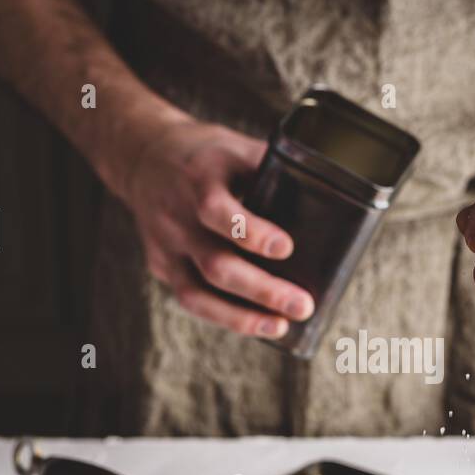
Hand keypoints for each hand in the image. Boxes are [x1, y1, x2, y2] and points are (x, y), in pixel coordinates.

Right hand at [112, 115, 313, 337]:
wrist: (142, 157)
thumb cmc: (206, 155)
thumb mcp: (236, 148)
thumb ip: (274, 169)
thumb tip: (332, 192)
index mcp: (199, 179)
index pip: (217, 210)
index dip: (251, 233)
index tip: (285, 248)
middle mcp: (177, 217)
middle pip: (215, 264)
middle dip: (262, 290)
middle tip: (302, 305)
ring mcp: (166, 246)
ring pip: (197, 293)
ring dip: (241, 317)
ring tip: (280, 327)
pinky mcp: (161, 266)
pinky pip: (191, 299)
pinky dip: (224, 316)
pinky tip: (255, 324)